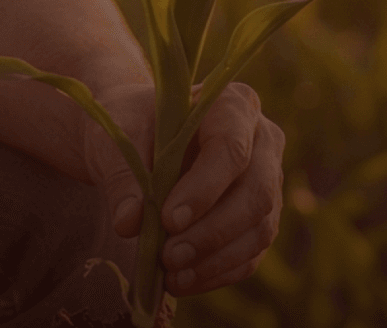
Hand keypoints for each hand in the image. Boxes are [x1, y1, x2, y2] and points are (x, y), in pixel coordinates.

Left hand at [84, 81, 285, 294]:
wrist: (141, 136)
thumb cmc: (132, 125)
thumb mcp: (118, 137)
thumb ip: (124, 175)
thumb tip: (129, 222)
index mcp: (233, 104)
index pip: (232, 148)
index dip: (205, 188)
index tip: (170, 219)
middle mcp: (263, 140)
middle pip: (256, 191)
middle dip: (213, 231)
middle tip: (169, 256)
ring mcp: (268, 180)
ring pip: (260, 226)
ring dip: (216, 258)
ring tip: (172, 275)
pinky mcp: (260, 217)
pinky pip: (251, 251)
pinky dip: (219, 272)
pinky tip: (184, 281)